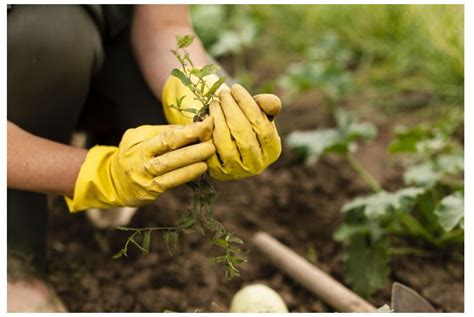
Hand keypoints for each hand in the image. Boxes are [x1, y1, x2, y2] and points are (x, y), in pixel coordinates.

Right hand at [65, 117, 214, 211]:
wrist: (113, 181)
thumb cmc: (133, 155)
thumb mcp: (140, 138)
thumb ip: (163, 132)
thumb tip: (192, 127)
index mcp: (137, 141)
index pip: (165, 134)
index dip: (187, 130)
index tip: (206, 123)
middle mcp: (139, 158)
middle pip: (167, 148)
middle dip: (191, 143)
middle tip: (211, 139)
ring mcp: (143, 176)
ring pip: (169, 166)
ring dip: (192, 159)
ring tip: (209, 152)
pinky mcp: (150, 191)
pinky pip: (171, 182)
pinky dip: (187, 174)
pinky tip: (200, 169)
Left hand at [207, 84, 281, 179]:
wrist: (227, 141)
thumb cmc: (246, 121)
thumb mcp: (259, 112)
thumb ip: (268, 105)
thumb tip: (271, 103)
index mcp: (272, 150)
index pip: (262, 126)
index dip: (248, 105)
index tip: (236, 88)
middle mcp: (256, 165)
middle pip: (243, 134)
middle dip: (231, 109)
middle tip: (223, 93)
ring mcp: (236, 171)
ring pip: (226, 143)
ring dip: (218, 119)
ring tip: (214, 103)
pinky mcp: (217, 173)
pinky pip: (210, 151)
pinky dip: (207, 133)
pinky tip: (206, 117)